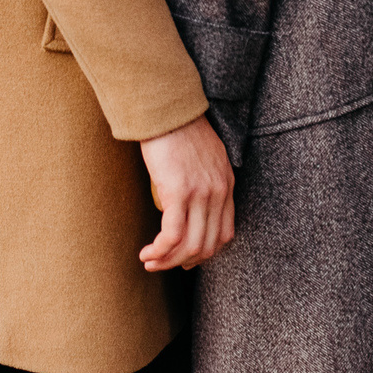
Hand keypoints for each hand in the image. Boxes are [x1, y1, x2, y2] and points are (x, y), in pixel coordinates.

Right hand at [137, 114, 234, 271]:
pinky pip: (172, 235)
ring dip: (168, 261)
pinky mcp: (178, 191)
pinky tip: (146, 252)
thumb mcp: (203, 156)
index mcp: (226, 183)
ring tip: (149, 261)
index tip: (184, 259)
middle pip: (207, 246)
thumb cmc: (177, 128)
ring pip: (190, 246)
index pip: (224, 233)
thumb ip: (204, 180)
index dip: (204, 254)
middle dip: (182, 263)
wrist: (164, 108)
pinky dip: (159, 251)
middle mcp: (218, 191)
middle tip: (161, 264)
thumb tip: (187, 204)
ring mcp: (200, 193)